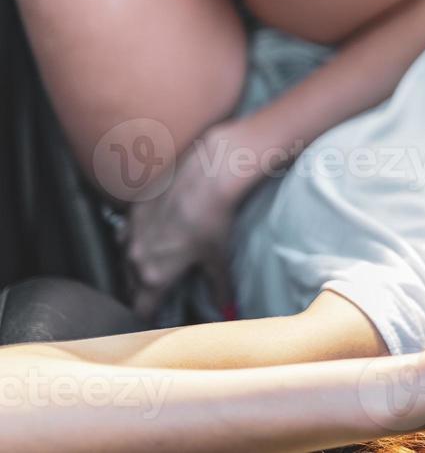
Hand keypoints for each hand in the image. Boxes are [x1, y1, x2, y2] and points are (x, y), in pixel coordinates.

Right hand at [126, 121, 255, 317]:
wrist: (205, 177)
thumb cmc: (213, 221)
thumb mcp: (219, 259)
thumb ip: (219, 288)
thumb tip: (226, 308)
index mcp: (153, 277)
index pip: (141, 309)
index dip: (149, 317)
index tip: (157, 319)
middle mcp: (134, 259)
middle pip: (131, 287)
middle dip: (143, 294)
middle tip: (159, 294)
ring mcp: (129, 234)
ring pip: (125, 261)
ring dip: (136, 268)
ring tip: (154, 267)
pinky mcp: (131, 211)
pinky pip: (126, 235)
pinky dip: (135, 241)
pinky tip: (150, 237)